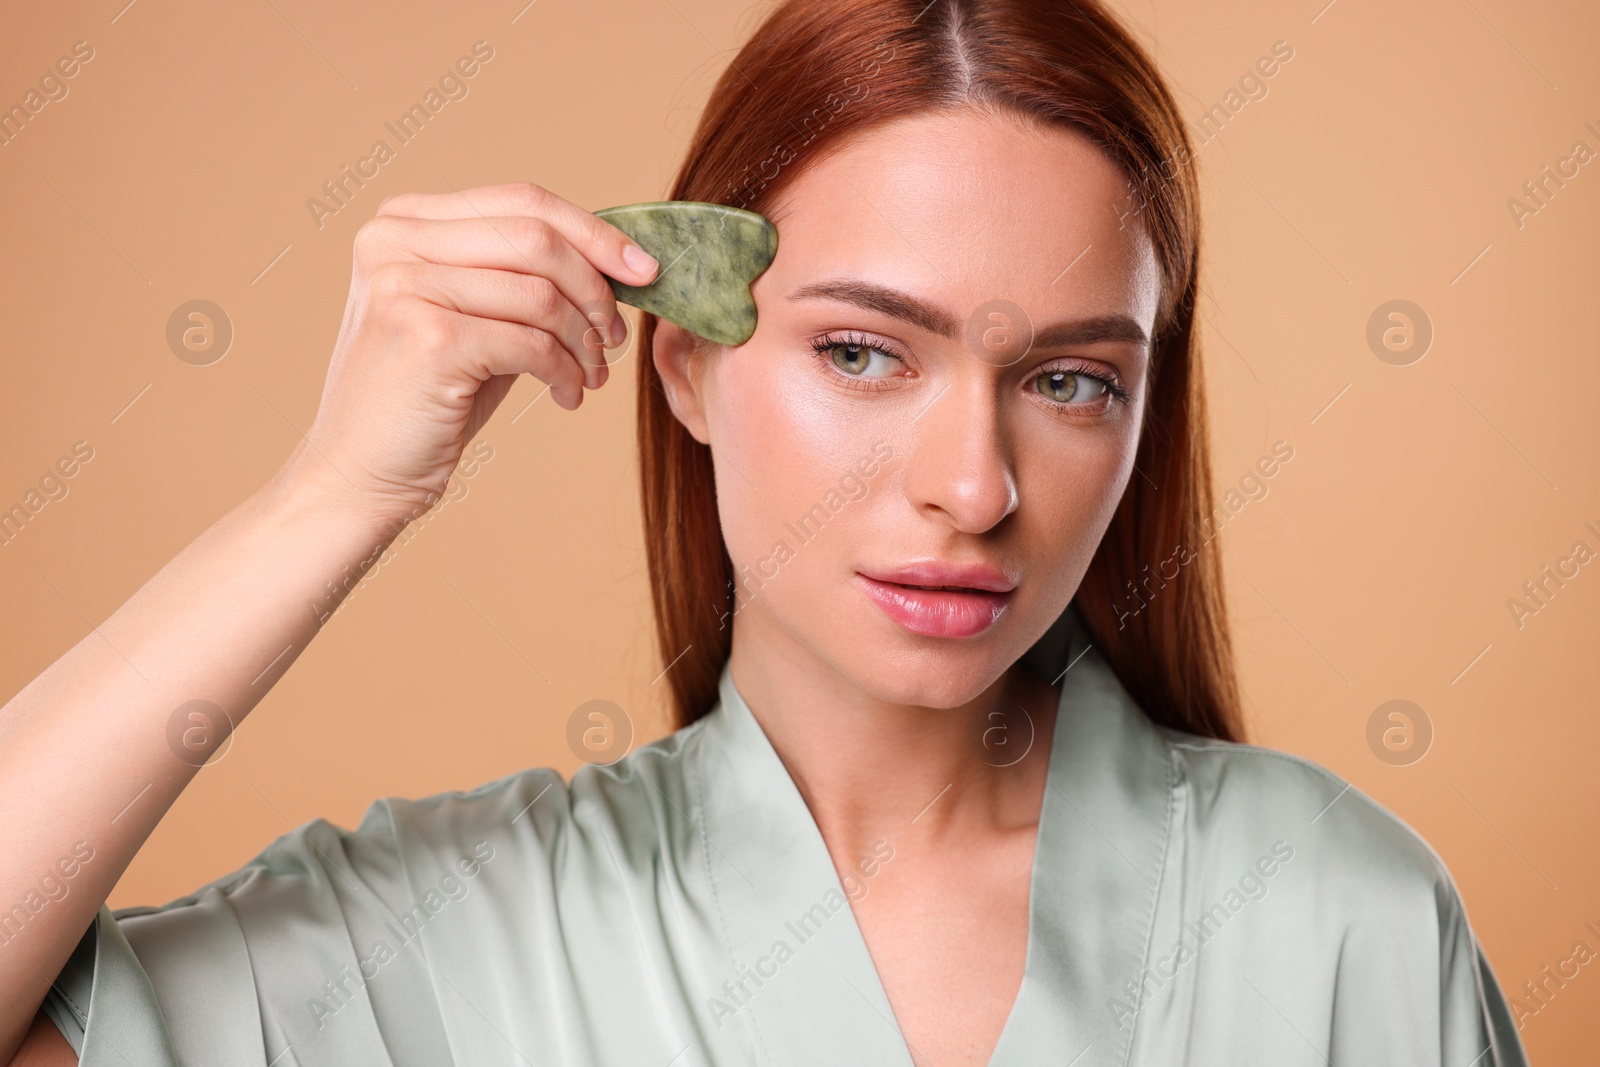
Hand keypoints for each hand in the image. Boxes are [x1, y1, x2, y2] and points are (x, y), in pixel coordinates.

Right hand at [291, 182, 659, 526]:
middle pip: (537, 236)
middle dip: (597, 287)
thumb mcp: (472, 318)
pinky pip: (532, 343)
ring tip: (591, 373)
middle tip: (616, 336)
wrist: (359, 473)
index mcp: (403, 222)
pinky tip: (567, 395)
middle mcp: (394, 241)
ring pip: (541, 293)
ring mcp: (406, 285)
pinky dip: (565, 371)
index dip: (594, 232)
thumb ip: (518, 276)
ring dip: (584, 340)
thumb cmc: (426, 398)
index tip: (643, 269)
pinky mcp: (428, 337)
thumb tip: (615, 259)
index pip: (522, 202)